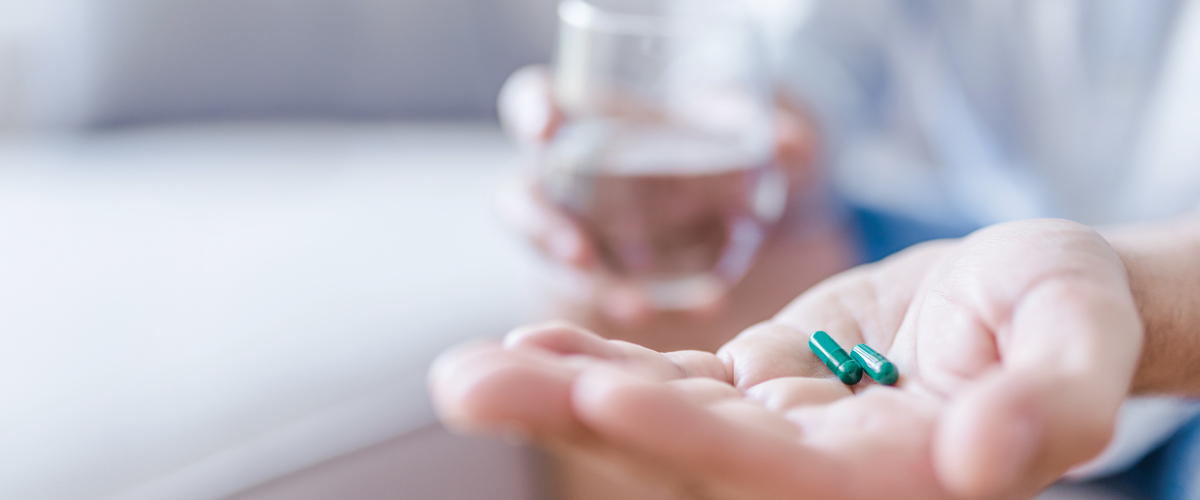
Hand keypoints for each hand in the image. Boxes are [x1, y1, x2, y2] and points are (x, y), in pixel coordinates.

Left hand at [430, 219, 1141, 498]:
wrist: (1037, 299)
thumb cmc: (1068, 312)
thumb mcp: (1083, 340)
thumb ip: (1052, 402)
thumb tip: (986, 463)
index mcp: (898, 478)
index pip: (779, 474)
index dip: (687, 440)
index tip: (599, 401)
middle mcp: (823, 470)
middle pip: (687, 457)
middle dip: (580, 417)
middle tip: (469, 387)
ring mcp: (782, 430)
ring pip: (662, 416)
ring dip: (564, 391)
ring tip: (470, 371)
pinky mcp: (759, 389)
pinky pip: (673, 382)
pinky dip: (605, 362)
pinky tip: (533, 344)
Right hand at [494, 66, 845, 346]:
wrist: (730, 192)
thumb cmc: (710, 139)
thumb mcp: (736, 125)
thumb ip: (758, 127)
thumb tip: (793, 144)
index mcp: (582, 119)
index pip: (533, 102)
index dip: (532, 112)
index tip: (545, 128)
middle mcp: (565, 178)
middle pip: (524, 198)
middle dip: (545, 229)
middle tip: (581, 255)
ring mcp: (578, 230)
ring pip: (557, 260)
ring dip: (593, 285)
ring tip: (638, 308)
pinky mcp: (605, 275)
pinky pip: (610, 293)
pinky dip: (650, 304)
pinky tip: (703, 310)